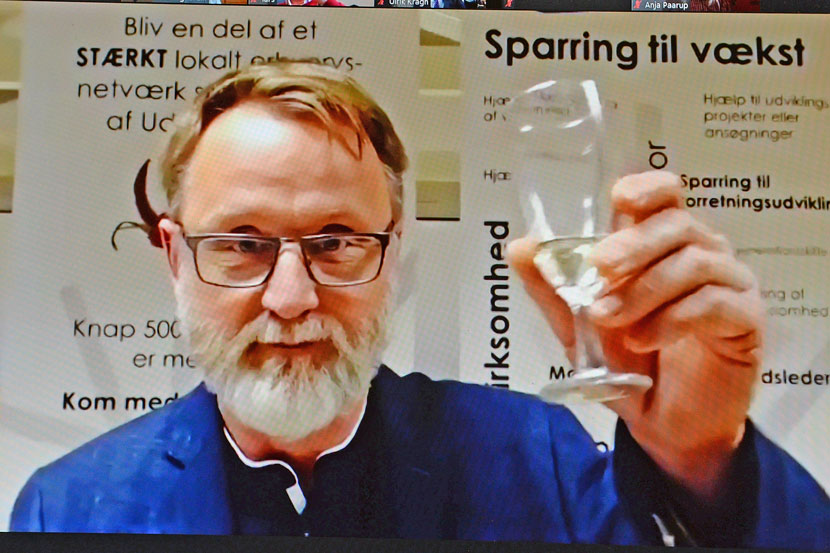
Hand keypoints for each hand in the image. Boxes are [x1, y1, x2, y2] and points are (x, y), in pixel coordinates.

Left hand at [507, 171, 764, 499]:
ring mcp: (729, 284)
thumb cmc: (629, 364)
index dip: (647, 188)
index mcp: (662, 246)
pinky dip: (672, 319)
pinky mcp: (746, 319)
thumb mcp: (579, 327)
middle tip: (601, 269)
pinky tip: (644, 340)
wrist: (664, 425)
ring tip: (610, 320)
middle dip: (634, 245)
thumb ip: (553, 289)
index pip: (666, 197)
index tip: (620, 200)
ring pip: (694, 262)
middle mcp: (701, 254)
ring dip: (645, 289)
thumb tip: (519, 246)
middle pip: (677, 224)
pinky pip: (713, 303)